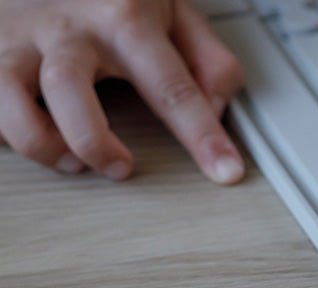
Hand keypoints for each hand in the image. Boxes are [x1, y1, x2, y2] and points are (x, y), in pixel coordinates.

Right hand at [0, 0, 243, 182]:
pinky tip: (38, 136)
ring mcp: (19, 40)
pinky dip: (10, 134)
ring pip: (12, 104)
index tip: (226, 171)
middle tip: (122, 166)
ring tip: (76, 160)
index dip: (203, 135)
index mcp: (123, 16)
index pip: (172, 86)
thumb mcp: (169, 5)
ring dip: (46, 146)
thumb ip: (205, 56)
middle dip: (95, 143)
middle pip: (68, 90)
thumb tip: (218, 104)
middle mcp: (67, 28)